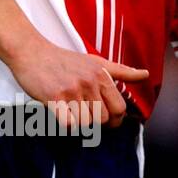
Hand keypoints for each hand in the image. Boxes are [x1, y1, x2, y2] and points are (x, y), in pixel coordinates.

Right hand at [8, 38, 148, 129]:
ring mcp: (72, 90)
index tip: (106, 121)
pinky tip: (61, 114)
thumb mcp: (95, 61)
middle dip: (96, 122)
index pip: (119, 108)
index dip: (115, 120)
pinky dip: (66, 124)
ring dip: (79, 123)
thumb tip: (145, 75)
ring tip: (71, 111)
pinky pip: (69, 125)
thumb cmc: (64, 60)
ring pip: (86, 124)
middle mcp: (89, 82)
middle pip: (103, 119)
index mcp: (101, 75)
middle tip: (84, 114)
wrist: (32, 52)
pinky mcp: (54, 98)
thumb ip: (121, 71)